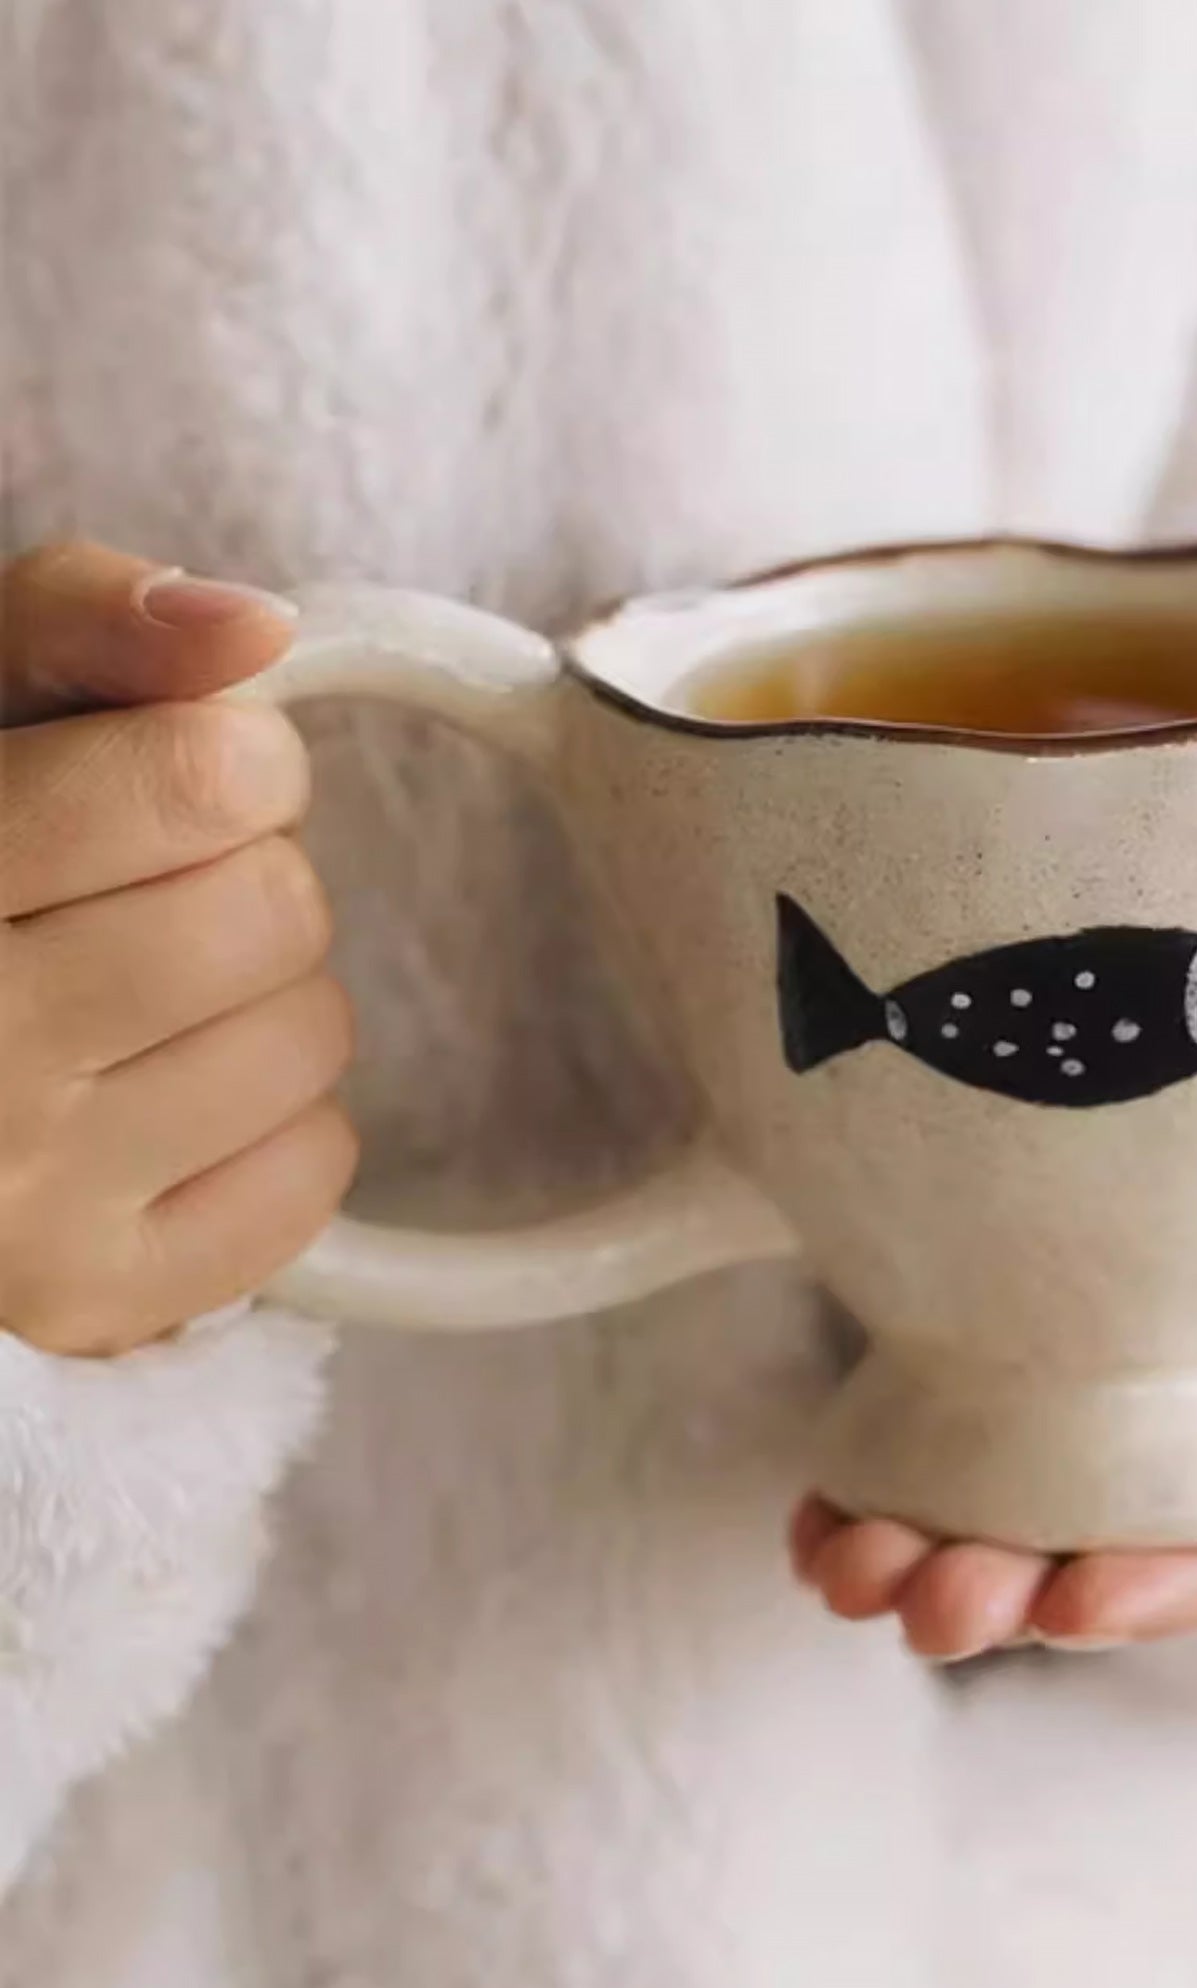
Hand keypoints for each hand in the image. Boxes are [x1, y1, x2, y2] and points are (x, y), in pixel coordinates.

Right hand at [0, 542, 356, 1355]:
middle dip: (241, 878)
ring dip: (260, 999)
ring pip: (312, 1036)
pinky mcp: (97, 1301)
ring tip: (135, 1003)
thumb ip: (76, 625)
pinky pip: (315, 1168)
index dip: (230, 757)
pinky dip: (272, 1125)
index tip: (182, 776)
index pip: (207, 779)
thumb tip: (256, 627)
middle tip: (139, 898)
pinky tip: (159, 1105)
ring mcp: (25, 1208)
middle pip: (277, 910)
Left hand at [792, 1043, 1196, 1656]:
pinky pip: (997, 1401)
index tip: (1069, 1602)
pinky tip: (830, 1493)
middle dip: (1019, 1578)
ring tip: (844, 1563)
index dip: (1171, 1579)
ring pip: (1046, 1487)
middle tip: (919, 1600)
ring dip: (942, 1536)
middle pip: (1128, 1533)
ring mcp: (1157, 1376)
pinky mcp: (1083, 1314)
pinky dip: (912, 1457)